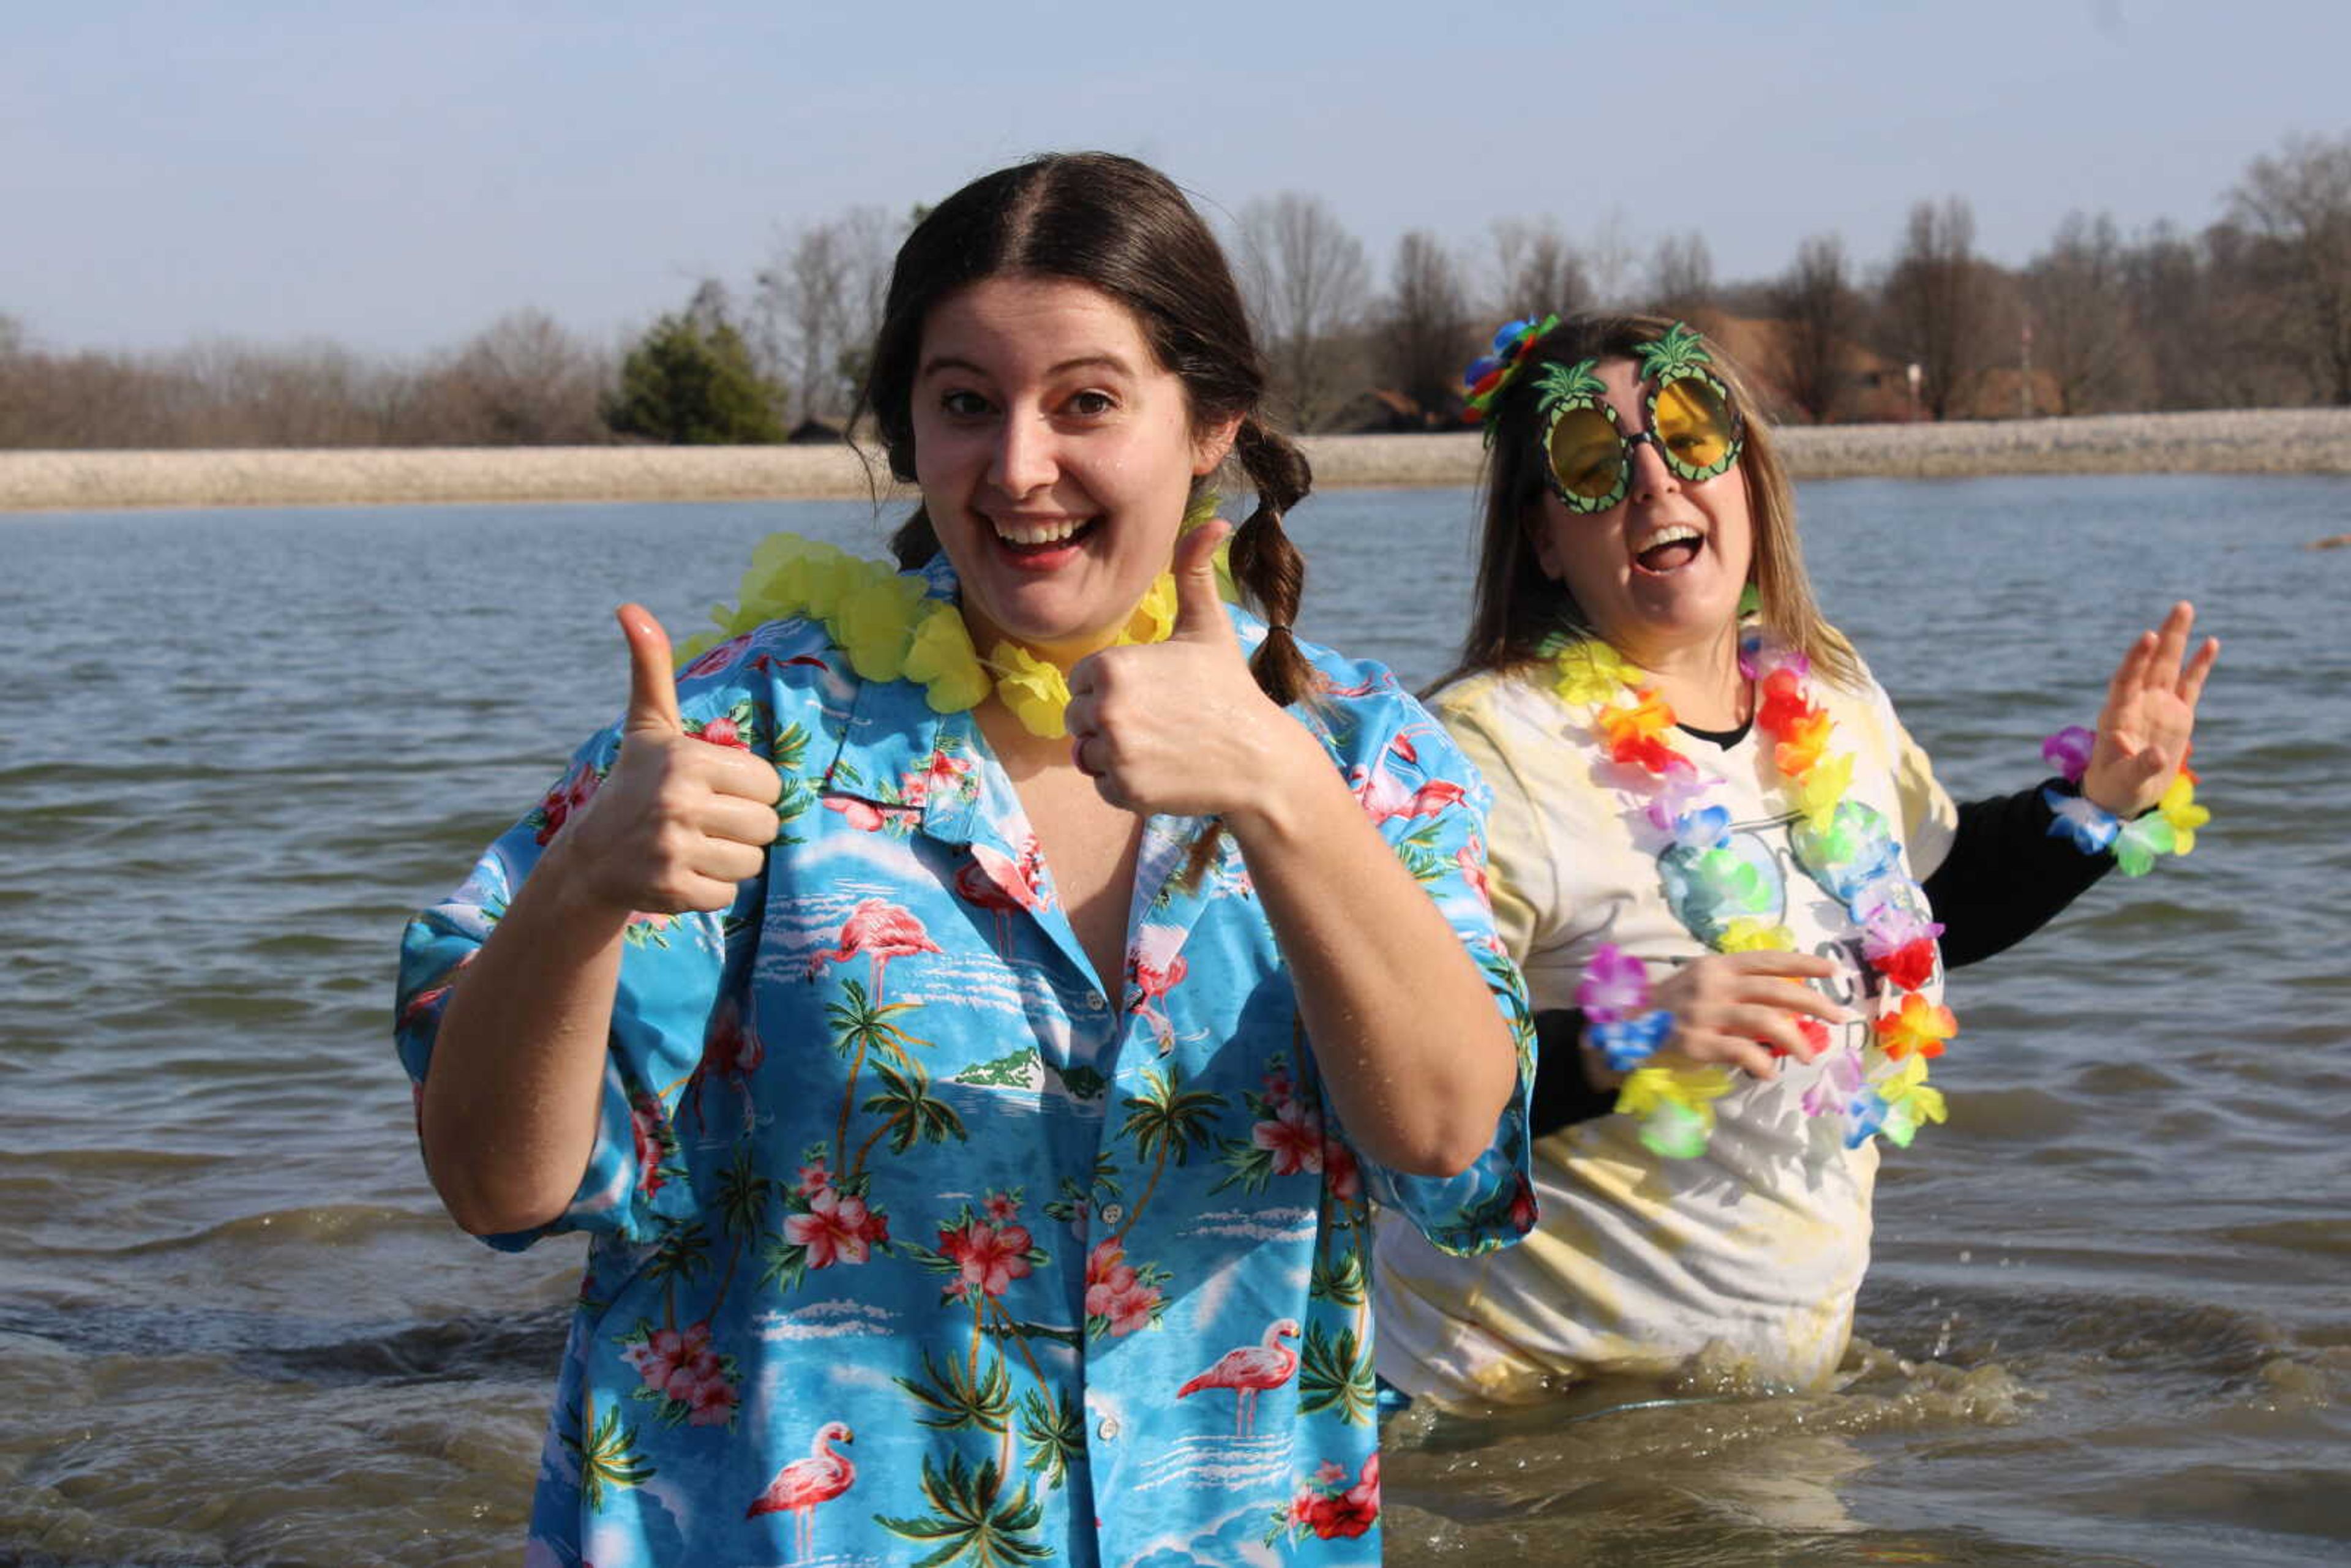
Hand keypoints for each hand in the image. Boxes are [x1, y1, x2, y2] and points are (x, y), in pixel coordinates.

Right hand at [554, 604, 783, 916]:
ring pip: (752, 863)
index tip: (713, 790)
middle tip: (704, 822)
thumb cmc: (634, 784)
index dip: (749, 791)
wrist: (590, 856)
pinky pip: (728, 895)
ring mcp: (673, 849)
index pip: (770, 784)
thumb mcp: (648, 726)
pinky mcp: (671, 891)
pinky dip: (710, 890)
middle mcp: (679, 802)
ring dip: (729, 860)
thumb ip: (651, 668)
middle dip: (743, 828)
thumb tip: (629, 607)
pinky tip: (681, 874)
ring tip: (692, 847)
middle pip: (768, 826)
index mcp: (687, 759)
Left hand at [1062, 523, 1316, 817]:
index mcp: (1110, 666)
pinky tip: (1163, 771)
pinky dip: (1127, 784)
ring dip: (1117, 754)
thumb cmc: (1228, 689)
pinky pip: (1102, 786)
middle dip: (1111, 721)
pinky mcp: (1123, 791)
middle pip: (1078, 719)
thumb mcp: (1207, 626)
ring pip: (1087, 754)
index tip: (1153, 692)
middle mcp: (1104, 709)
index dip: (1113, 687)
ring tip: (1162, 744)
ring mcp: (1113, 753)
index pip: (1081, 682)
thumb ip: (1193, 572)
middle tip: (1160, 721)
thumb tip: (1217, 520)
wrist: (1258, 759)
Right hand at [1623, 951, 1851, 1081]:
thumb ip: (1734, 987)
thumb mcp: (1699, 984)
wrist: (1621, 1031)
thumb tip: (1784, 1002)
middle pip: (1776, 990)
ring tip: (1806, 1056)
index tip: (1833, 970)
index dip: (1803, 964)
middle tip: (1838, 1017)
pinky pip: (1744, 1053)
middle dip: (1814, 1003)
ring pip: (1767, 1022)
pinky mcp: (1698, 1044)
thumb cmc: (1666, 1008)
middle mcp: (1713, 985)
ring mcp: (1705, 1014)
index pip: (1767, 960)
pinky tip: (1767, 1073)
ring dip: (1795, 1040)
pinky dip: (1763, 1064)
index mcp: (1715, 966)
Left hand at [2080, 601, 2218, 816]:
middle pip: (2152, 664)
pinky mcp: (2177, 715)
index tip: (2148, 637)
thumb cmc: (2116, 788)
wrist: (2123, 794)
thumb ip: (2138, 767)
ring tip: (2186, 609)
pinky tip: (2211, 642)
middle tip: (2180, 607)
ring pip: (2170, 667)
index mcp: (2118, 715)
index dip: (2136, 659)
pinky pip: (2190, 685)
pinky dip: (2199, 665)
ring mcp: (2158, 706)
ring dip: (2178, 640)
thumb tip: (2156, 755)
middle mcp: (2138, 703)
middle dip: (2165, 636)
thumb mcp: (2124, 781)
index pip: (2126, 680)